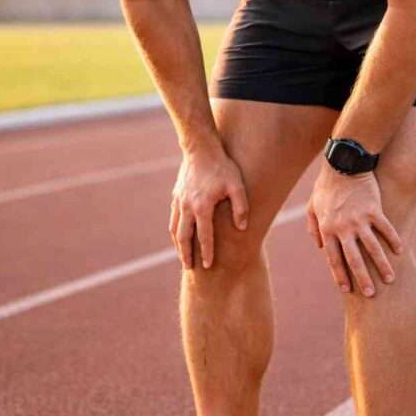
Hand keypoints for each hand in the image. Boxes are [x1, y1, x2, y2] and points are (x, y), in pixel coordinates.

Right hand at [169, 147, 248, 269]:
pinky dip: (175, 229)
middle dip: (186, 254)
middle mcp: (187, 207)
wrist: (200, 148)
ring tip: (182, 255)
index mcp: (202, 207)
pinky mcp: (176, 195)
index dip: (207, 252)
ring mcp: (179, 201)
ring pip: (175, 228)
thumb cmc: (222, 166)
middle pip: (183, 237)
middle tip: (189, 267)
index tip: (208, 265)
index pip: (204, 236)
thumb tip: (242, 227)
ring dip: (178, 244)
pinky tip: (179, 234)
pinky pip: (173, 217)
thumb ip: (241, 207)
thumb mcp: (237, 185)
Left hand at [306, 165, 402, 296]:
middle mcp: (343, 228)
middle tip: (371, 295)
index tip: (347, 290)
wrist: (342, 164)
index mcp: (327, 229)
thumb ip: (314, 228)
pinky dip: (393, 241)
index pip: (334, 259)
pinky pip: (386, 229)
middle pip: (354, 259)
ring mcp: (360, 219)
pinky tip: (400, 251)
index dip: (340, 275)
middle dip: (363, 279)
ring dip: (382, 265)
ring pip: (373, 248)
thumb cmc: (325, 186)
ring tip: (390, 279)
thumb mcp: (312, 206)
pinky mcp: (374, 210)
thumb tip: (318, 248)